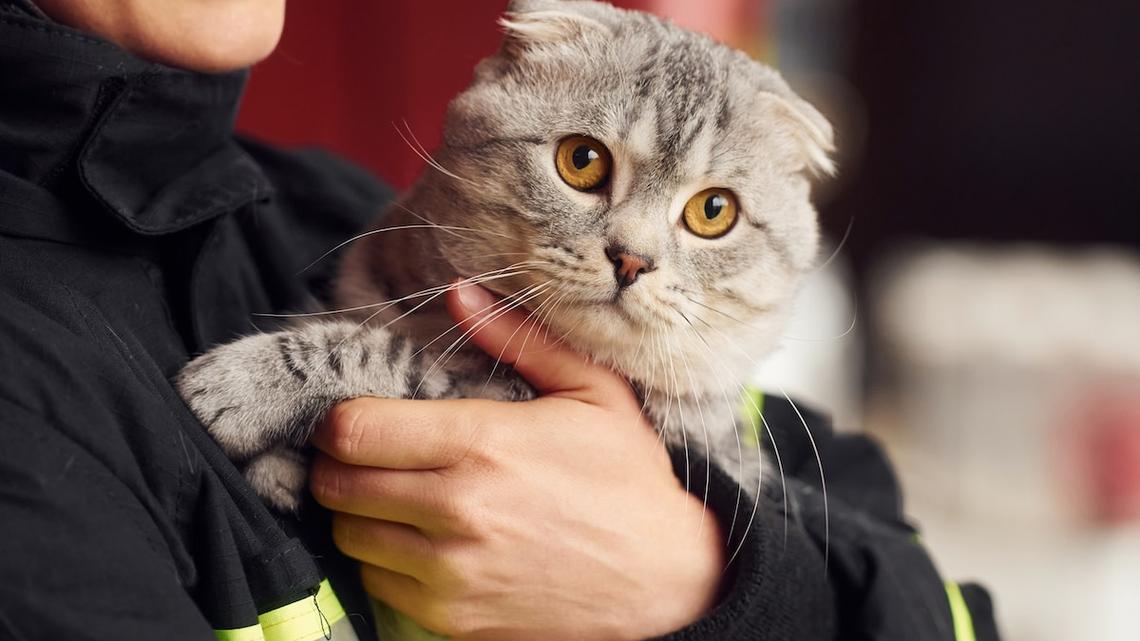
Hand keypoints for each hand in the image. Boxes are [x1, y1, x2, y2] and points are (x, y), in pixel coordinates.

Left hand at [310, 283, 724, 640]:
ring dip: (356, 511)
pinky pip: (375, 583)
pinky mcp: (453, 618)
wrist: (665, 575)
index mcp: (483, 443)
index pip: (354, 429)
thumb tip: (458, 291)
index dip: (338, 419)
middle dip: (339, 462)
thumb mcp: (591, 391)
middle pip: (337, 483)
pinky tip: (415, 539)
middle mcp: (456, 511)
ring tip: (390, 494)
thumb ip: (517, 338)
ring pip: (348, 535)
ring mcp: (451, 572)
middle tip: (364, 453)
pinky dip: (381, 558)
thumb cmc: (628, 478)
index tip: (353, 416)